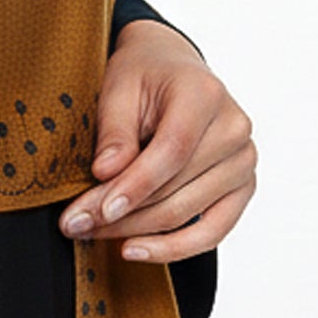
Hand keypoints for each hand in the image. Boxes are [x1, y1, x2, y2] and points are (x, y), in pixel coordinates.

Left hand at [55, 17, 255, 263]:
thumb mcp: (118, 88)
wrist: (172, 68)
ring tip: (93, 233)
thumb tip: (106, 174)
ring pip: (188, 215)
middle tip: (75, 224)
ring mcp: (242, 161)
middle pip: (177, 188)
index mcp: (205, 94)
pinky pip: (213, 231)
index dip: (134, 185)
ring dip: (137, 232)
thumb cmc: (145, 74)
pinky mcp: (241, 188)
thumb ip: (115, 131)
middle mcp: (234, 129)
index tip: (98, 209)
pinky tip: (136, 249)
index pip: (172, 150)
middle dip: (121, 215)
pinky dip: (174, 248)